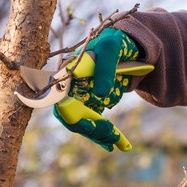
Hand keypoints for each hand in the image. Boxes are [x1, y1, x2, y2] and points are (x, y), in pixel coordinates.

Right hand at [54, 28, 138, 150]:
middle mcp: (70, 88)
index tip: (91, 127)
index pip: (62, 103)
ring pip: (84, 122)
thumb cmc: (114, 43)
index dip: (72, 118)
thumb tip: (99, 93)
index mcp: (68, 75)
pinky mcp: (92, 102)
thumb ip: (105, 69)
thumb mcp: (111, 50)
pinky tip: (116, 142)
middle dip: (92, 130)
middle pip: (73, 117)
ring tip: (119, 143)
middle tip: (113, 136)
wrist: (125, 45)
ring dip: (99, 134)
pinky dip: (103, 132)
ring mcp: (81, 96)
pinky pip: (94, 121)